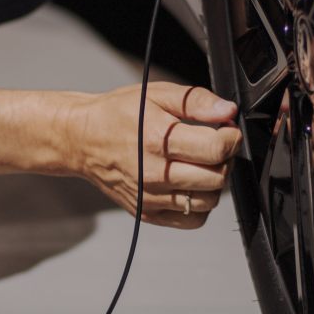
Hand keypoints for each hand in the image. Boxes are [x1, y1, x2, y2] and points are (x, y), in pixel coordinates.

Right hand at [72, 83, 241, 228]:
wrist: (82, 140)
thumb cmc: (118, 115)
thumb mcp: (157, 94)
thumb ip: (196, 101)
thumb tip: (228, 112)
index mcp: (157, 140)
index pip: (215, 149)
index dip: (231, 138)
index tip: (227, 131)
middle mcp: (154, 173)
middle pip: (216, 178)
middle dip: (224, 159)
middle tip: (214, 146)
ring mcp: (150, 197)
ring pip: (208, 201)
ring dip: (214, 183)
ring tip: (200, 165)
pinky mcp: (147, 212)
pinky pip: (191, 220)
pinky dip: (199, 204)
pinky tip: (190, 184)